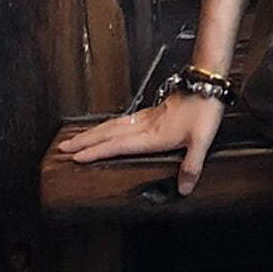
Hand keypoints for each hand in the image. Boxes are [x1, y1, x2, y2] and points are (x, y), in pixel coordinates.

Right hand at [56, 90, 225, 195]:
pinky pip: (124, 119)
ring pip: (114, 124)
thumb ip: (191, 165)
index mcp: (153, 135)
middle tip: (64, 148)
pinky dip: (110, 124)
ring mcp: (148, 116)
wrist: (208, 82)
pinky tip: (110, 127)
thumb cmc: (205, 109)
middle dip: (86, 141)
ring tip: (77, 138)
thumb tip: (184, 189)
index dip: (97, 151)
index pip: (119, 145)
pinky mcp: (154, 110)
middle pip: (109, 133)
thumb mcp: (202, 140)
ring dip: (94, 132)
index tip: (77, 157)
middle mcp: (146, 125)